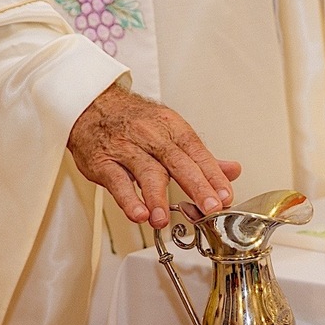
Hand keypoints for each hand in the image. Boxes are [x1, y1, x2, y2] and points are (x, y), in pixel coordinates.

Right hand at [67, 84, 241, 227]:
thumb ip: (201, 158)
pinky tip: (139, 213)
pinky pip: (116, 181)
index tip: (225, 196)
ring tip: (164, 219)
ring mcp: (126, 149)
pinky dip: (128, 199)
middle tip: (209, 208)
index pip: (198, 153)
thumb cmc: (134, 122)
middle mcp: (151, 136)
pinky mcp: (103, 162)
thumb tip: (232, 171)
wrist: (92, 105)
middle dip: (196, 186)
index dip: (213, 176)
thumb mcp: (171, 132)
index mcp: (172, 128)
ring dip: (157, 197)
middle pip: (177, 162)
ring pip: (146, 172)